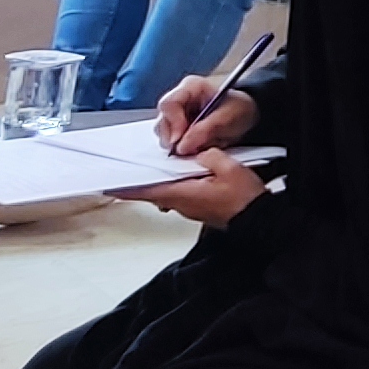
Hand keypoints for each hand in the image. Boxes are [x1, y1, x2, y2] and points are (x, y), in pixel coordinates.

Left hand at [115, 148, 264, 225]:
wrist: (258, 219)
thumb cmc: (244, 199)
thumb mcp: (230, 168)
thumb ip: (209, 155)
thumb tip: (198, 150)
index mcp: (184, 194)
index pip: (147, 191)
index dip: (127, 188)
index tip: (110, 186)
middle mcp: (182, 203)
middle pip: (153, 191)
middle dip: (140, 182)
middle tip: (126, 173)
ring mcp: (189, 207)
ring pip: (165, 192)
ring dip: (157, 182)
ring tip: (151, 169)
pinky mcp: (198, 206)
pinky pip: (178, 193)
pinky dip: (172, 184)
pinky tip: (179, 173)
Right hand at [152, 76, 259, 154]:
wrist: (247, 115)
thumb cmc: (240, 108)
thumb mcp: (228, 117)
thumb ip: (206, 129)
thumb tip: (183, 145)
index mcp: (191, 87)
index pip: (169, 104)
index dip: (172, 123)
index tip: (180, 140)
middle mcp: (180, 99)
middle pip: (162, 121)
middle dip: (174, 138)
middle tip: (190, 149)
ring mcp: (177, 115)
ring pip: (164, 134)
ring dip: (179, 145)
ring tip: (198, 147)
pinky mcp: (178, 129)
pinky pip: (171, 142)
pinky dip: (182, 148)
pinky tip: (196, 147)